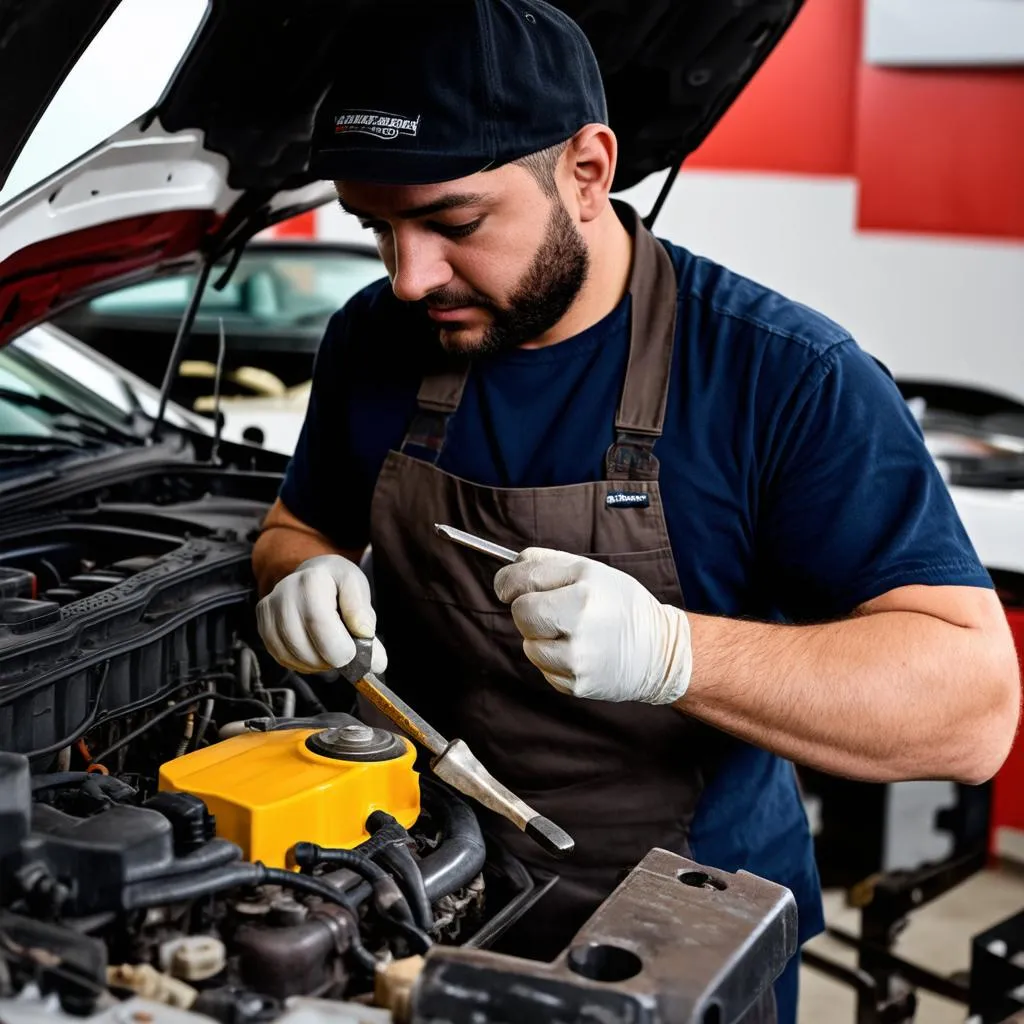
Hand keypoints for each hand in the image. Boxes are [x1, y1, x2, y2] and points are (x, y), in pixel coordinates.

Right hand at [256, 555, 386, 674]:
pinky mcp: (262, 624)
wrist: (314, 575)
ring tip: (331, 653)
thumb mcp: (358, 589)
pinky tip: (315, 653)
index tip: (353, 656)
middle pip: (301, 643)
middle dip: (328, 659)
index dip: (337, 647)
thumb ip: (365, 618)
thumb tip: (371, 651)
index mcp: (312, 580)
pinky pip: (280, 656)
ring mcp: (270, 609)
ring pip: (289, 654)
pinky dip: (301, 663)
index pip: (318, 622)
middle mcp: (284, 592)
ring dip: (315, 664)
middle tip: (345, 657)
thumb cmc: (338, 583)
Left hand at [494, 548, 690, 703]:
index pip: (522, 581)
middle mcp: (580, 622)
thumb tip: (509, 567)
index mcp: (584, 588)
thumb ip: (546, 562)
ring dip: (540, 637)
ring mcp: (577, 657)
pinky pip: (543, 667)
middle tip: (548, 609)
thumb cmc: (620, 604)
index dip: (507, 582)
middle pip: (521, 614)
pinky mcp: (576, 683)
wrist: (658, 651)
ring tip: (570, 632)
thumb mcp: (590, 570)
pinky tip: (577, 651)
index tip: (507, 586)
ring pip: (528, 645)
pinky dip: (552, 659)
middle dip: (527, 610)